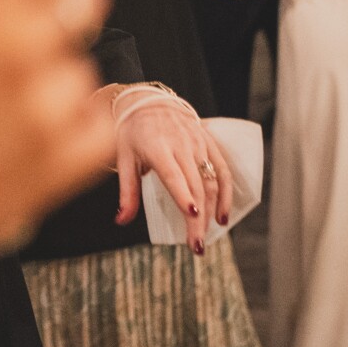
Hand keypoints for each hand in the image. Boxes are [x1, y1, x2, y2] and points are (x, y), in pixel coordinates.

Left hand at [112, 95, 233, 252]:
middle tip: (197, 246)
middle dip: (198, 219)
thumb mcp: (123, 158)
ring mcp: (198, 144)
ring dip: (213, 211)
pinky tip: (223, 216)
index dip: (184, 195)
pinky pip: (222, 170)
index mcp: (158, 148)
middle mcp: (182, 146)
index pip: (174, 174)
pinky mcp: (209, 143)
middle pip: (195, 186)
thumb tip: (121, 221)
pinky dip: (227, 193)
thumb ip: (127, 191)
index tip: (192, 214)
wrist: (148, 100)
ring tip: (207, 236)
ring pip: (211, 181)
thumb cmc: (132, 131)